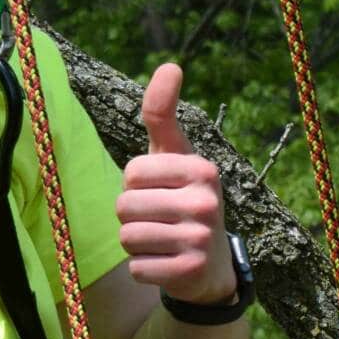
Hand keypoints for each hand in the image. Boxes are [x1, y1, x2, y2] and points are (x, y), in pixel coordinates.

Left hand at [118, 63, 234, 304]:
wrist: (213, 267)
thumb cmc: (184, 200)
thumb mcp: (175, 156)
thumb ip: (162, 113)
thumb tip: (170, 64)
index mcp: (203, 169)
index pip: (132, 172)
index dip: (136, 185)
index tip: (161, 192)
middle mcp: (207, 202)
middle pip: (125, 206)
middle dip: (132, 216)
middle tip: (161, 221)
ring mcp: (201, 239)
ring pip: (127, 237)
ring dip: (136, 243)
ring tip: (163, 242)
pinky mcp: (191, 273)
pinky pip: (137, 267)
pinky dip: (144, 268)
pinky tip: (167, 264)